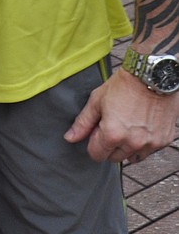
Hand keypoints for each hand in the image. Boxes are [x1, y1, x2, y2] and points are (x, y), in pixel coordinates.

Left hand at [64, 66, 178, 162]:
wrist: (151, 75)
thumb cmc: (123, 85)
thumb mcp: (97, 101)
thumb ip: (83, 123)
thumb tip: (70, 138)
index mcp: (112, 134)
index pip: (97, 155)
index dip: (94, 143)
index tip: (98, 131)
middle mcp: (132, 143)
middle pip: (114, 158)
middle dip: (110, 146)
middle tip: (113, 126)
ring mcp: (150, 143)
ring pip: (132, 157)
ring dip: (127, 147)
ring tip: (128, 127)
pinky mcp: (164, 140)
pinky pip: (149, 151)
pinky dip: (144, 143)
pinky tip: (142, 126)